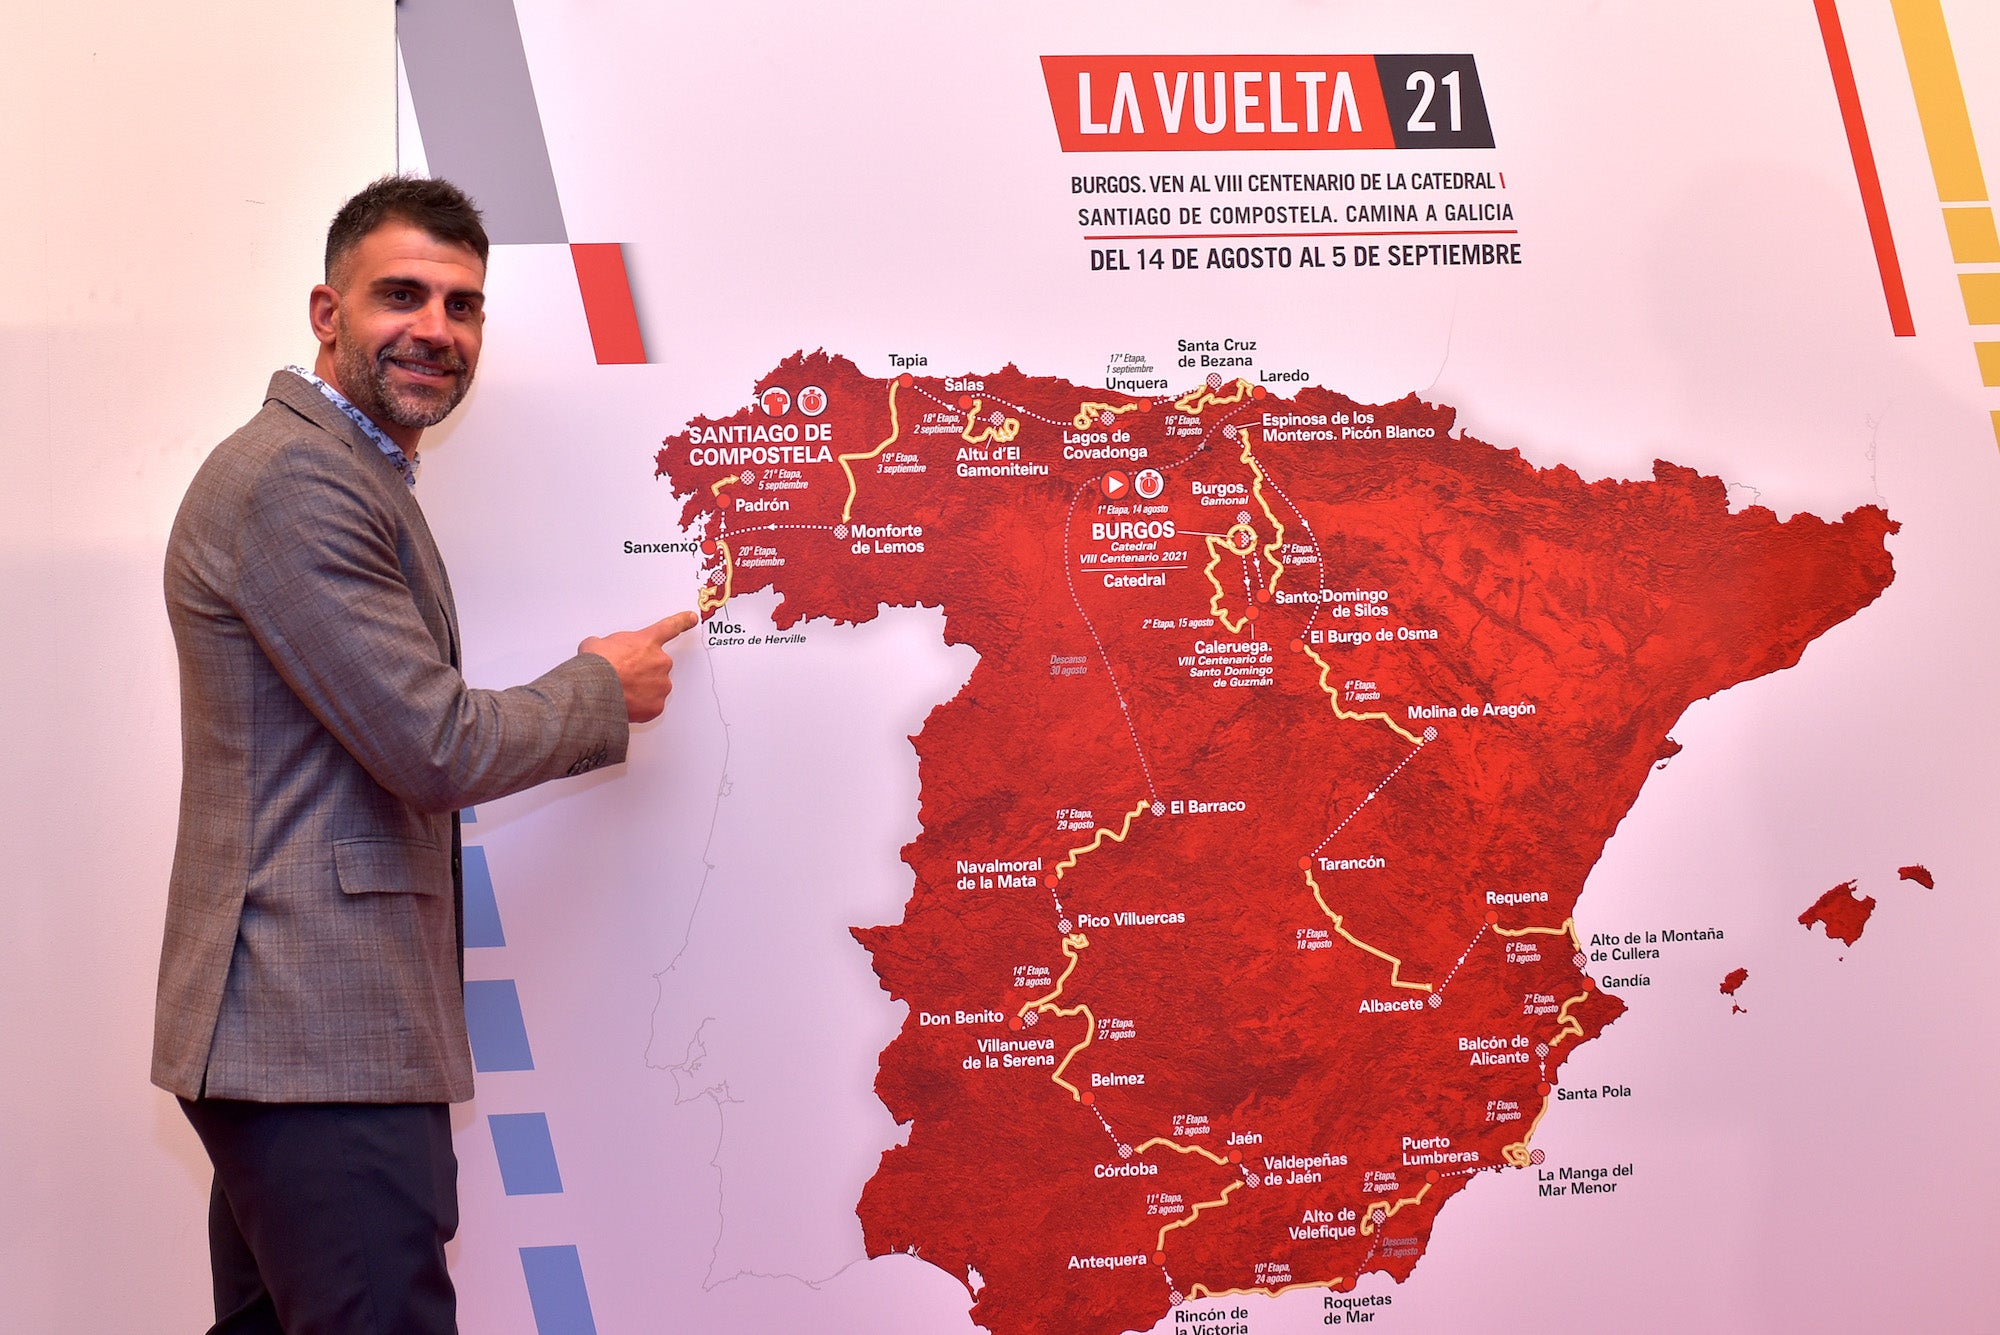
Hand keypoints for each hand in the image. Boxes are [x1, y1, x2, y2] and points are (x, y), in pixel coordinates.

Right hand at [579, 610, 698, 721]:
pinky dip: (640, 707)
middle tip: (624, 676)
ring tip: (621, 691)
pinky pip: (651, 706)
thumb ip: (608, 644)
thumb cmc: (597, 665)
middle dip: (643, 671)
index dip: (682, 621)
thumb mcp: (597, 643)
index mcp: (647, 641)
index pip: (670, 627)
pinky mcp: (657, 706)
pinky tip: (625, 704)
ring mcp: (662, 684)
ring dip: (642, 689)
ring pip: (655, 687)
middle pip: (656, 665)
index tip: (692, 618)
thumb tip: (600, 649)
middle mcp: (661, 661)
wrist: (596, 689)